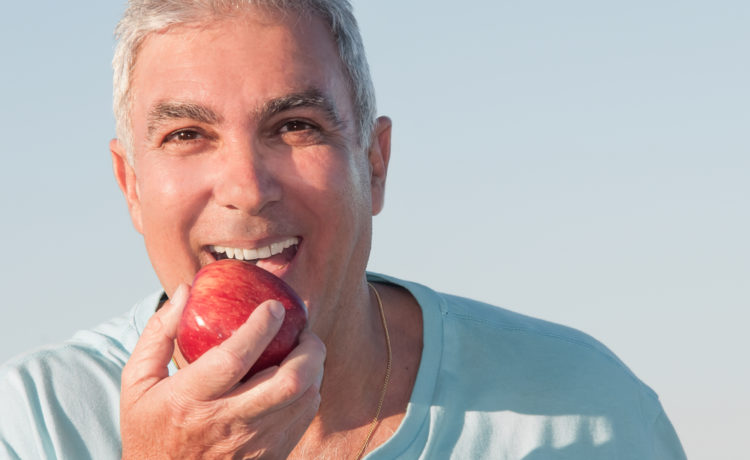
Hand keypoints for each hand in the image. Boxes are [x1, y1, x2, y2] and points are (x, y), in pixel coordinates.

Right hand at [120, 284, 325, 458]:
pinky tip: (300, 378)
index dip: (260, 328)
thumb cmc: (150, 429)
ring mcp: (251, 445)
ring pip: (304, 400)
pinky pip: (304, 418)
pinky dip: (310, 391)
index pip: (233, 359)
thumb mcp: (138, 382)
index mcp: (188, 400)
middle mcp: (225, 423)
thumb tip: (185, 291)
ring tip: (305, 349)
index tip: (274, 306)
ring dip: (314, 368)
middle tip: (304, 330)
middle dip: (307, 348)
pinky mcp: (269, 456)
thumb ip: (159, 333)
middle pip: (287, 382)